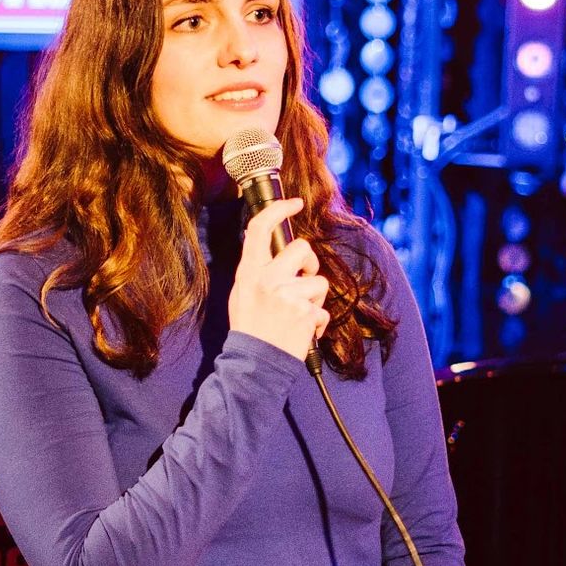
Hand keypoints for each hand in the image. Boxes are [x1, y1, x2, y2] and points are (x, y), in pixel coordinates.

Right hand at [228, 198, 330, 359]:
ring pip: (318, 281)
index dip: (279, 209)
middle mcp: (267, 279)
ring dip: (314, 298)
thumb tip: (278, 249)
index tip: (294, 202)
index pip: (261, 228)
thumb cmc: (250, 327)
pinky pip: (322, 309)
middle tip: (303, 278)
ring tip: (297, 315)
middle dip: (309, 262)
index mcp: (249, 272)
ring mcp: (287, 295)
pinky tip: (301, 331)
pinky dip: (317, 322)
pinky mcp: (305, 312)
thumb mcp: (243, 292)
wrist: (255, 362)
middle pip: (302, 248)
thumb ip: (258, 269)